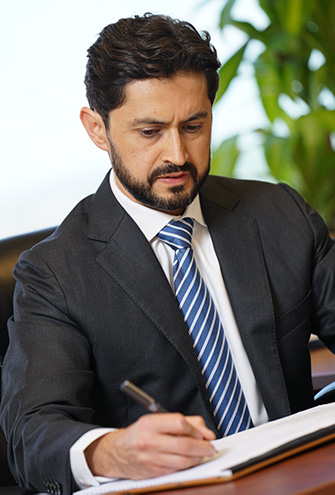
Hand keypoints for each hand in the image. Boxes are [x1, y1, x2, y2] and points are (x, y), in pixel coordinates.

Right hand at [85, 413, 215, 479]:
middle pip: (184, 444)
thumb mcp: (157, 420)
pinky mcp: (153, 473)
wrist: (117, 453)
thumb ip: (183, 422)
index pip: (180, 423)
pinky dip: (188, 466)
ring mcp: (151, 459)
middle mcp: (149, 440)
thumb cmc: (140, 434)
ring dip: (198, 458)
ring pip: (183, 461)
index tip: (205, 433)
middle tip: (211, 447)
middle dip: (203, 447)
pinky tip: (191, 461)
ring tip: (203, 454)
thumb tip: (205, 431)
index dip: (197, 429)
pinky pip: (177, 470)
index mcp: (150, 423)